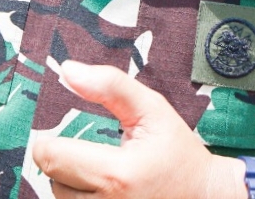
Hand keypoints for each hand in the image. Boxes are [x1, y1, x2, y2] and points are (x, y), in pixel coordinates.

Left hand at [31, 61, 247, 198]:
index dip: (50, 140)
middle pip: (52, 178)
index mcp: (117, 175)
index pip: (51, 157)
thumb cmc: (178, 152)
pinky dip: (81, 196)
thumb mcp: (152, 108)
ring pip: (60, 196)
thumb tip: (67, 69)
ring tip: (101, 171)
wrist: (205, 195)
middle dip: (63, 160)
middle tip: (90, 152)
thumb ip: (109, 85)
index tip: (65, 135)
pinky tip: (103, 188)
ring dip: (71, 181)